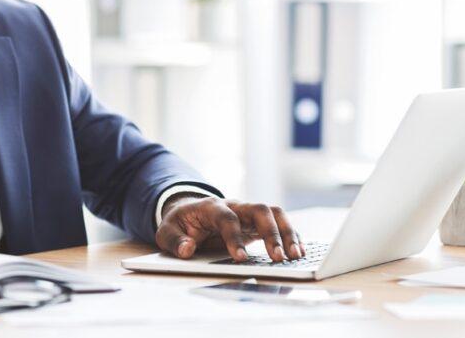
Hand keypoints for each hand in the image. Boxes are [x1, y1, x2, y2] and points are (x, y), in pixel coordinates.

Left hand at [155, 195, 303, 261]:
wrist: (188, 214)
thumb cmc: (180, 224)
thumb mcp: (167, 232)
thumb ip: (174, 240)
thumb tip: (187, 249)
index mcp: (210, 207)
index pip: (226, 218)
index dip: (234, 236)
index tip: (240, 258)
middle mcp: (234, 206)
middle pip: (259, 210)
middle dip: (271, 233)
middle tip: (277, 257)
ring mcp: (248, 213)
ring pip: (274, 214)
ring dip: (287, 233)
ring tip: (295, 256)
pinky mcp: (257, 224)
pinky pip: (279, 224)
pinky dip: (290, 236)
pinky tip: (297, 253)